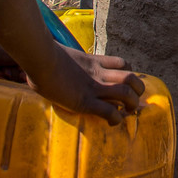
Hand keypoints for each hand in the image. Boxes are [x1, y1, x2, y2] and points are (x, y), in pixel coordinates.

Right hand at [24, 41, 144, 123]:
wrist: (40, 58)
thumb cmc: (42, 56)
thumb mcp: (62, 54)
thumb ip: (66, 60)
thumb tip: (53, 62)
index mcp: (95, 62)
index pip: (124, 63)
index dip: (130, 74)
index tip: (126, 85)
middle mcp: (99, 74)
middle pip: (132, 78)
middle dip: (137, 91)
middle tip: (132, 101)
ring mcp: (93, 87)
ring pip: (126, 94)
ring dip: (131, 104)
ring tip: (128, 112)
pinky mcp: (84, 102)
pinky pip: (109, 112)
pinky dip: (115, 119)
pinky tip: (112, 122)